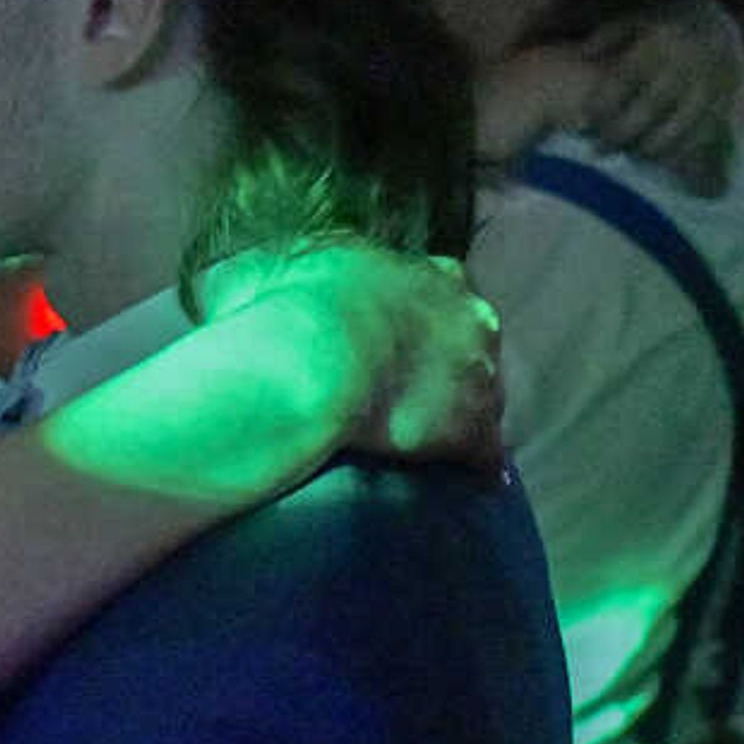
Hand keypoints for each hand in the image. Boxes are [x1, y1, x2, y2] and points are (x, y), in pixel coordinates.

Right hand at [201, 240, 505, 471]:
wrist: (310, 362)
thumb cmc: (291, 308)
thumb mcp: (291, 262)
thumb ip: (300, 264)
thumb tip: (255, 274)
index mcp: (431, 274)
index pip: (444, 286)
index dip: (419, 311)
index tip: (395, 328)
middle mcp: (469, 316)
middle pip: (474, 340)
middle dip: (450, 359)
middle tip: (412, 384)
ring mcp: (478, 374)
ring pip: (485, 394)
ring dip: (463, 411)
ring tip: (433, 437)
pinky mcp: (473, 428)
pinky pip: (489, 452)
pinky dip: (480, 465)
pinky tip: (472, 480)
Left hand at [577, 1, 743, 191]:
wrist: (718, 23)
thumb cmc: (661, 27)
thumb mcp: (634, 21)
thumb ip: (607, 36)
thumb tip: (582, 54)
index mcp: (662, 39)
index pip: (625, 77)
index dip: (602, 103)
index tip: (581, 122)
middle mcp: (689, 59)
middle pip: (651, 106)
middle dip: (621, 133)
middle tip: (597, 151)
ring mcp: (712, 80)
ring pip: (680, 124)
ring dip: (650, 147)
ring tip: (627, 157)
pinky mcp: (727, 98)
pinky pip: (705, 132)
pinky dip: (681, 150)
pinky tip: (659, 159)